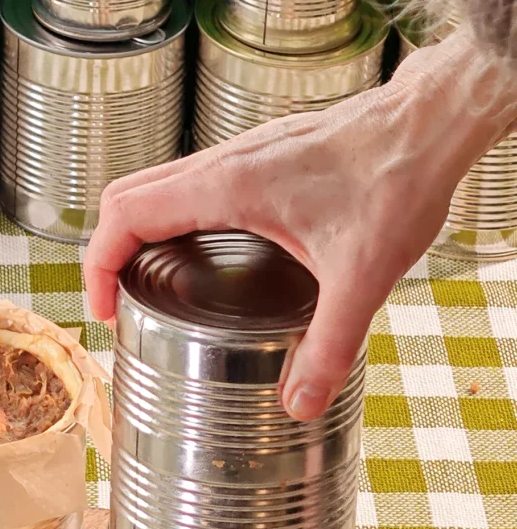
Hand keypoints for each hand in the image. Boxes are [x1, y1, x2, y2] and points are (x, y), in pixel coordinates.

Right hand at [84, 31, 516, 420]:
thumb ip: (330, 346)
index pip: (126, 214)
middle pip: (128, 196)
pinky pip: (194, 184)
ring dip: (141, 233)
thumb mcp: (362, 277)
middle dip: (108, 251)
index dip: (98, 264)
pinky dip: (176, 220)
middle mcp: (225, 163)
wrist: (431, 124)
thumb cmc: (397, 179)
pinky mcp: (263, 158)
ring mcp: (242, 155)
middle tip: (120, 305)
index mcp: (229, 185)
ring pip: (159, 186)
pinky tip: (209, 260)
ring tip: (155, 289)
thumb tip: (298, 405)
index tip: (104, 310)